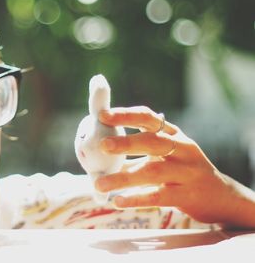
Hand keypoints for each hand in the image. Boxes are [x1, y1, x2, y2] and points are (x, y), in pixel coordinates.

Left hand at [94, 106, 254, 227]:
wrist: (221, 196)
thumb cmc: (182, 172)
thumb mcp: (163, 156)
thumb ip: (133, 155)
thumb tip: (96, 157)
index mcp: (173, 135)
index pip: (148, 118)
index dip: (125, 115)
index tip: (102, 115)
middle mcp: (182, 150)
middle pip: (153, 142)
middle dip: (126, 142)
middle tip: (103, 145)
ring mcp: (187, 172)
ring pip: (153, 172)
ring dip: (124, 177)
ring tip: (99, 184)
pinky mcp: (188, 196)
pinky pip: (159, 197)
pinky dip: (137, 199)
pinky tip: (118, 201)